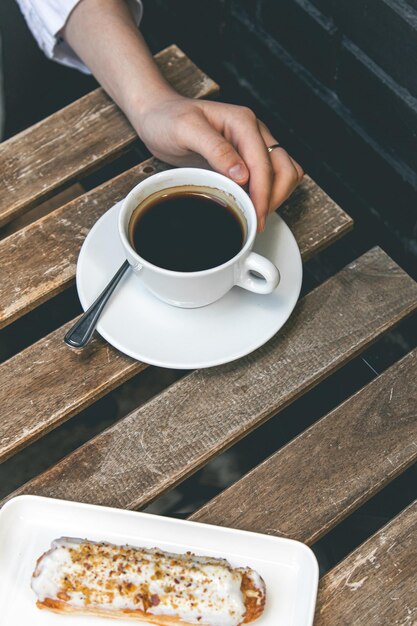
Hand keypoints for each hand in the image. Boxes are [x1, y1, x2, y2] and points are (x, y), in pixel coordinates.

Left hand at [131, 94, 303, 230]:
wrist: (158, 116)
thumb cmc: (168, 119)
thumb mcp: (186, 130)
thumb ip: (216, 149)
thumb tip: (243, 175)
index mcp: (243, 122)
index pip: (265, 164)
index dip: (263, 194)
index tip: (255, 217)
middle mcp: (254, 132)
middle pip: (285, 168)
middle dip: (274, 197)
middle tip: (255, 221)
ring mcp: (253, 145)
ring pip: (285, 173)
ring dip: (276, 195)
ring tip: (254, 214)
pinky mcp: (247, 157)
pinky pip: (271, 177)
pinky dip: (267, 192)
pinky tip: (249, 204)